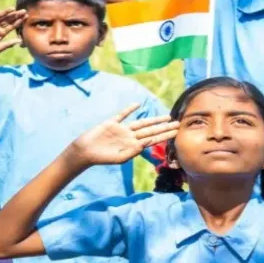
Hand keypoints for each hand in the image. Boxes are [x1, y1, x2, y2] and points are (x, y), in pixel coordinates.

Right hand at [0, 9, 26, 58]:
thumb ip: (8, 44)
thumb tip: (20, 41)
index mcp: (1, 33)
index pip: (11, 26)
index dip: (18, 21)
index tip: (26, 17)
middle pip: (7, 19)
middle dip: (15, 15)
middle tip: (23, 11)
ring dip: (5, 12)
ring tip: (12, 9)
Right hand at [64, 104, 178, 167]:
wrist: (85, 152)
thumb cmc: (102, 158)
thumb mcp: (120, 158)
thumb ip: (133, 151)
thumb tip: (146, 143)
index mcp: (133, 146)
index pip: (152, 139)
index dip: (164, 135)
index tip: (176, 133)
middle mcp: (130, 137)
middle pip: (150, 130)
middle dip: (164, 127)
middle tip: (178, 123)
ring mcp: (122, 129)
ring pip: (141, 122)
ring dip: (154, 119)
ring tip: (166, 116)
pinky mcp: (112, 123)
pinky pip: (122, 114)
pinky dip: (129, 109)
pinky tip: (138, 104)